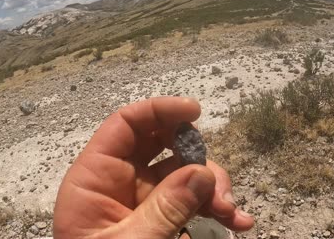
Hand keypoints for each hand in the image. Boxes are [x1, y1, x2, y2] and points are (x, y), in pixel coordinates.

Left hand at [53, 97, 253, 238]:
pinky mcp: (165, 217)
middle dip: (196, 156)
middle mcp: (121, 182)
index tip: (195, 112)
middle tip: (217, 184)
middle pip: (163, 144)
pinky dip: (217, 206)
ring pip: (186, 172)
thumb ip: (164, 210)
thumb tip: (202, 174)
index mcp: (95, 179)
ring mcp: (146, 199)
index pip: (125, 126)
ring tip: (231, 215)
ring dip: (214, 187)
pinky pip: (194, 199)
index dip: (159, 110)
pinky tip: (238, 222)